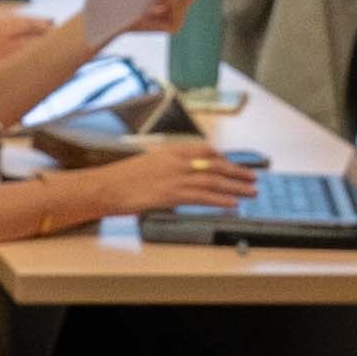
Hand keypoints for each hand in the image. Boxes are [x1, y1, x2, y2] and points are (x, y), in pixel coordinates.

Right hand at [70, 140, 256, 222]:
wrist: (104, 187)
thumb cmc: (120, 178)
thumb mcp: (147, 164)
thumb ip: (167, 167)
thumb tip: (181, 175)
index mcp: (170, 151)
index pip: (205, 151)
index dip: (224, 159)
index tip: (235, 166)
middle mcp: (176, 161)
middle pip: (214, 165)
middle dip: (236, 172)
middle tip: (252, 178)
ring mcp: (174, 177)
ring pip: (212, 181)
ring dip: (234, 187)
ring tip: (250, 192)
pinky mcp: (171, 195)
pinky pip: (201, 197)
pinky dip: (219, 200)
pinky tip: (232, 204)